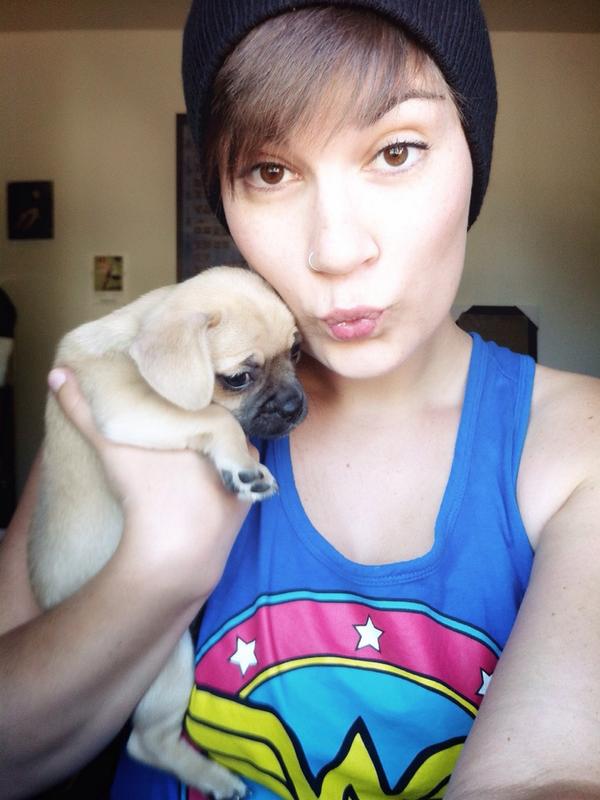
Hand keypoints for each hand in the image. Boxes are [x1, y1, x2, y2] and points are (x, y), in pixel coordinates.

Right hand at [47, 368, 252, 598]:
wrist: (172, 553)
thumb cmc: (143, 493)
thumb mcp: (112, 448)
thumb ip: (82, 410)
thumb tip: (56, 373)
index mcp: (211, 422)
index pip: (202, 404)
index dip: (185, 404)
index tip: (167, 410)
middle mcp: (236, 444)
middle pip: (217, 428)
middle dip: (200, 428)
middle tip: (174, 435)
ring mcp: (245, 475)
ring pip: (230, 454)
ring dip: (215, 454)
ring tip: (189, 460)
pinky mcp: (246, 504)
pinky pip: (237, 484)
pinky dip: (223, 482)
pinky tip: (205, 484)